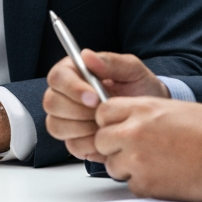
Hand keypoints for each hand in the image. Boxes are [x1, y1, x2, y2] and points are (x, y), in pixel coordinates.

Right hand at [43, 50, 167, 160]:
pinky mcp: (74, 140)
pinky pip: (72, 145)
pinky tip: (106, 136)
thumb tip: (87, 56)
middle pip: (51, 103)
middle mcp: (65, 95)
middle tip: (103, 113)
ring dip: (84, 128)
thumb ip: (111, 62)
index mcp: (74, 72)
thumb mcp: (133, 71)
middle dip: (79, 111)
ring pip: (57, 126)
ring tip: (107, 123)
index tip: (94, 98)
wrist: (150, 118)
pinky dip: (92, 144)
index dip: (72, 88)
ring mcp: (66, 119)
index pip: (57, 77)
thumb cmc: (141, 89)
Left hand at [94, 97, 201, 201]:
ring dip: (125, 165)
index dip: (109, 121)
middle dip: (112, 145)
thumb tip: (128, 117)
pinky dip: (142, 182)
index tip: (117, 126)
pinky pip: (129, 184)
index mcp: (143, 109)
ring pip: (112, 164)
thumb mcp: (173, 109)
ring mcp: (137, 160)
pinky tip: (162, 174)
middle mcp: (134, 132)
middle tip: (130, 148)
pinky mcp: (144, 184)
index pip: (104, 112)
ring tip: (152, 162)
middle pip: (101, 139)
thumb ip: (144, 111)